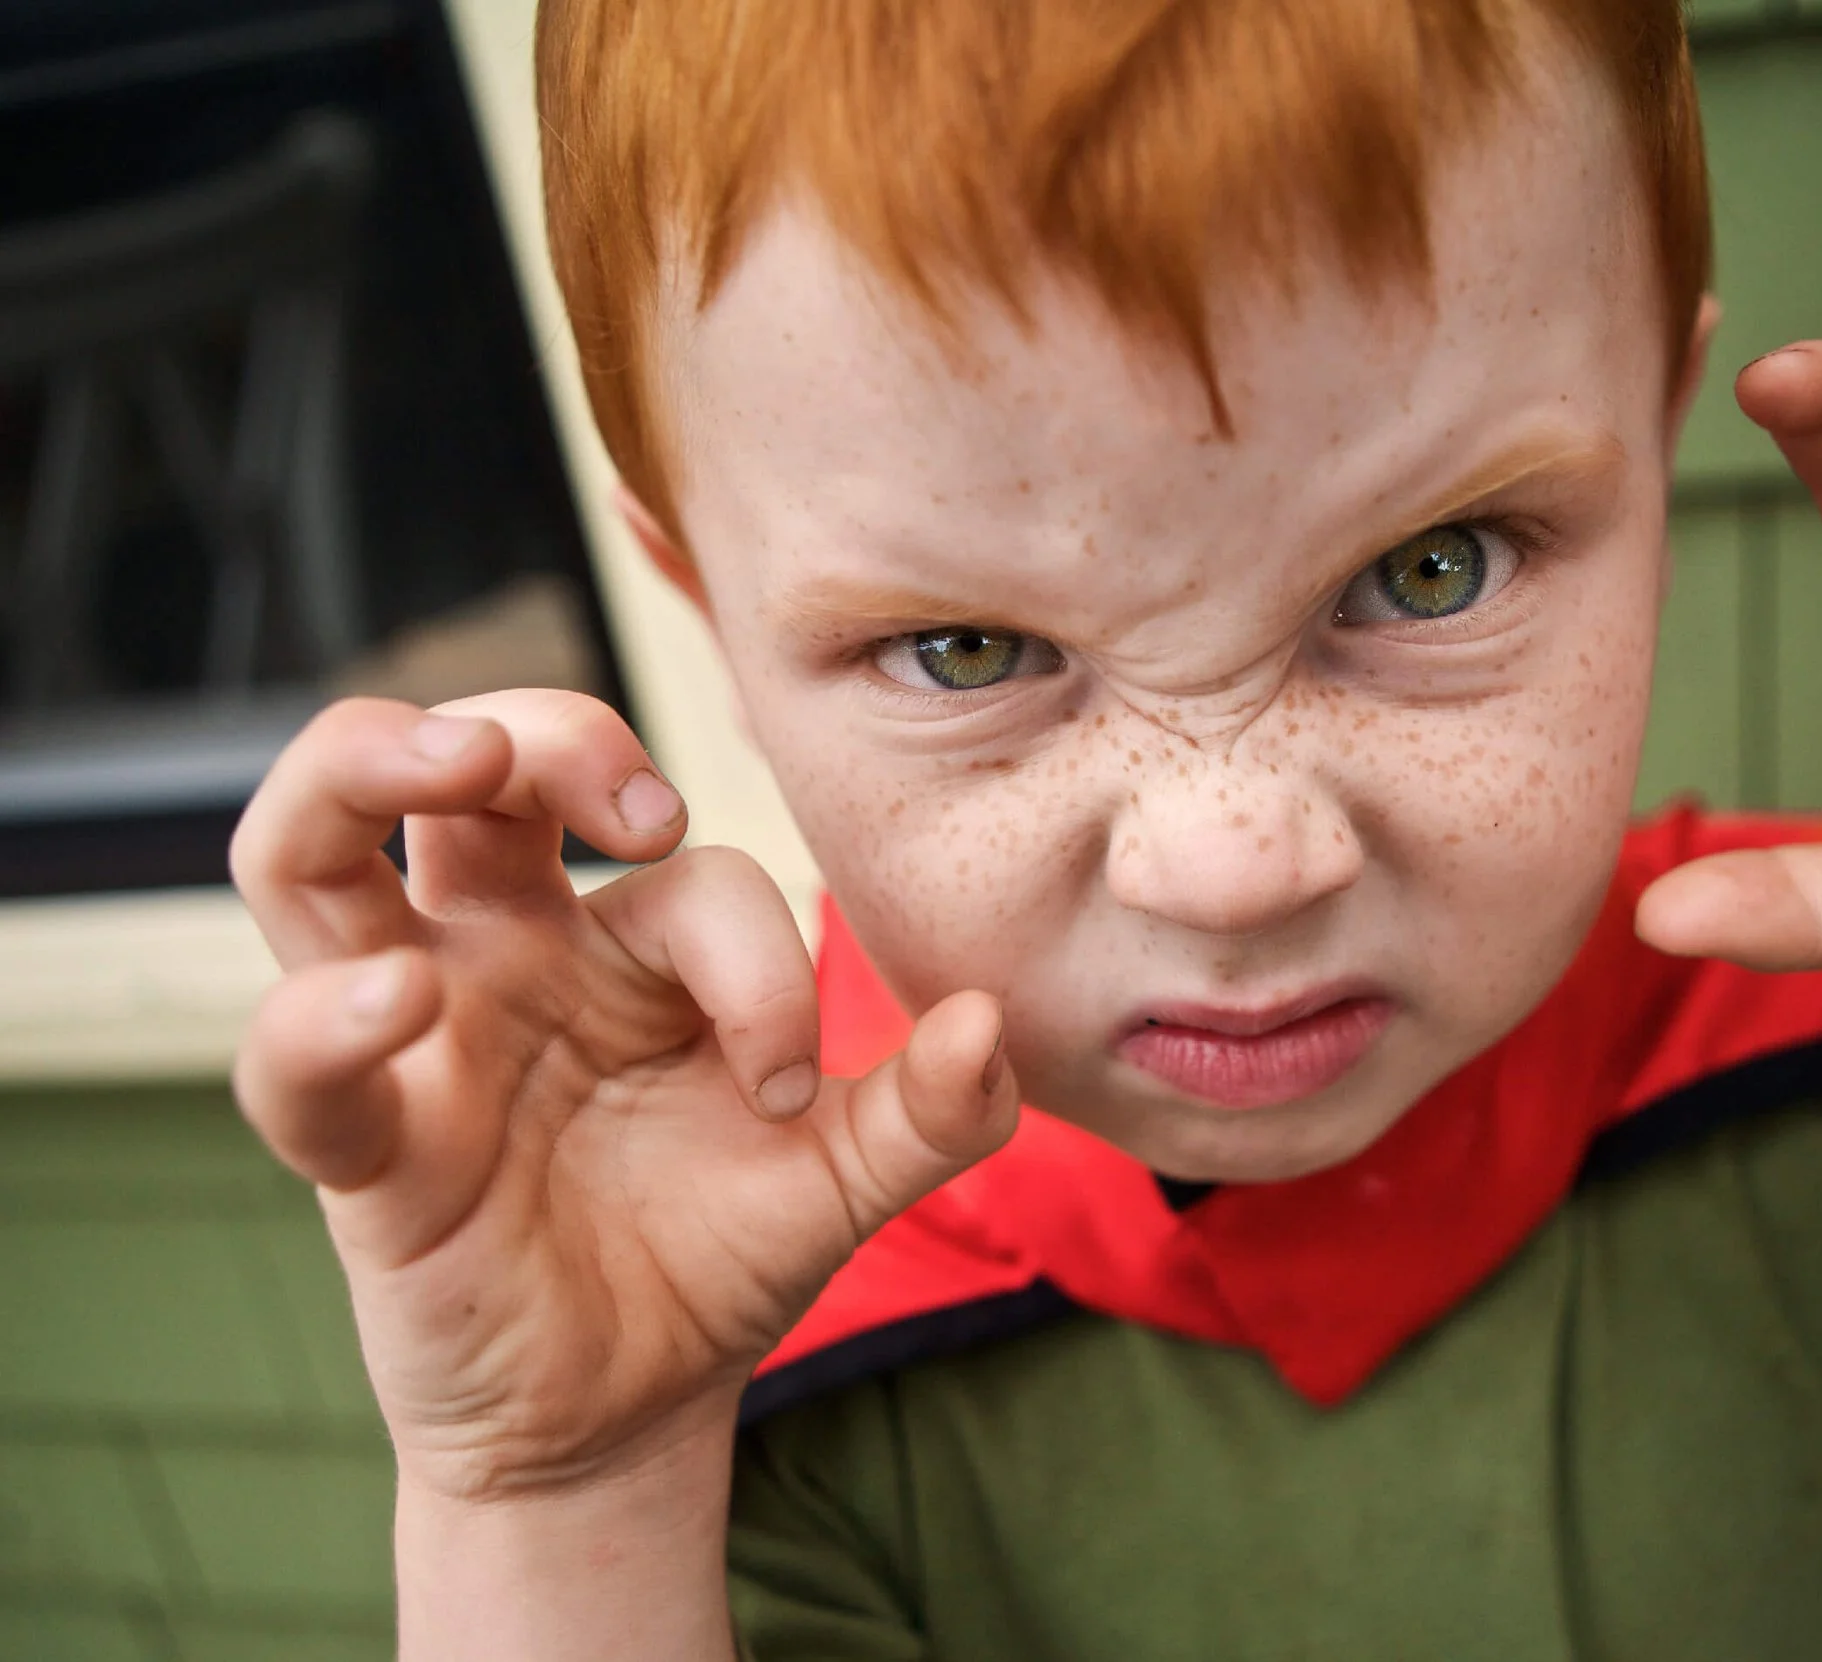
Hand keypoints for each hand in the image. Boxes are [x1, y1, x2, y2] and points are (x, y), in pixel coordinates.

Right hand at [229, 691, 1016, 1498]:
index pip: (689, 877)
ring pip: (313, 849)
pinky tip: (395, 1002)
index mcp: (623, 942)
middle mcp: (505, 954)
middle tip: (638, 798)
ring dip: (367, 767)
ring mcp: (417, 1034)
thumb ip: (931, 1110)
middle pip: (465, 765)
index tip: (795, 1081)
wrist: (631, 1413)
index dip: (757, 959)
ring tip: (456, 756)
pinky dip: (323, 1019)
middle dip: (540, 726)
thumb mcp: (843, 1181)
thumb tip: (990, 1022)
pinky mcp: (362, 1143)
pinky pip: (294, 1060)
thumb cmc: (716, 1258)